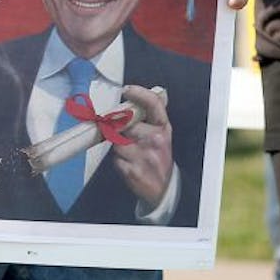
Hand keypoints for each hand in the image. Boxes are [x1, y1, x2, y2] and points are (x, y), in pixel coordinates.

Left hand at [111, 84, 174, 206]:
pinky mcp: (133, 171)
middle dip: (120, 129)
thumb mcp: (161, 135)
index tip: (127, 90)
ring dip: (119, 147)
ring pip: (117, 142)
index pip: (153, 103)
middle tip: (124, 135)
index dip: (139, 93)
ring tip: (131, 153)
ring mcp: (144, 156)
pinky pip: (115, 159)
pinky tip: (129, 164)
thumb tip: (128, 103)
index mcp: (163, 129)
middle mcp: (156, 140)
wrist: (164, 189)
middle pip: (125, 124)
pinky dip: (118, 161)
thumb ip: (148, 119)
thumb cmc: (160, 159)